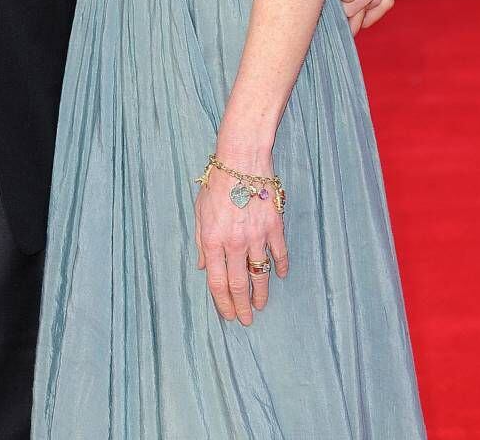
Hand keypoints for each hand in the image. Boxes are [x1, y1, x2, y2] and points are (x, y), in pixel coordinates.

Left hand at [195, 163, 288, 324]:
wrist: (241, 160)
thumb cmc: (217, 182)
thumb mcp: (199, 210)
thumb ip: (201, 241)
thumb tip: (203, 267)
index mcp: (212, 240)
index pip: (217, 282)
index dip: (222, 303)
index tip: (228, 315)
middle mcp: (234, 243)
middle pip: (238, 284)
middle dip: (242, 306)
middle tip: (246, 320)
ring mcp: (256, 236)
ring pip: (260, 274)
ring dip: (261, 294)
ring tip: (260, 306)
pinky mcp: (274, 227)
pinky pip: (279, 254)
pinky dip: (280, 267)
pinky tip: (280, 276)